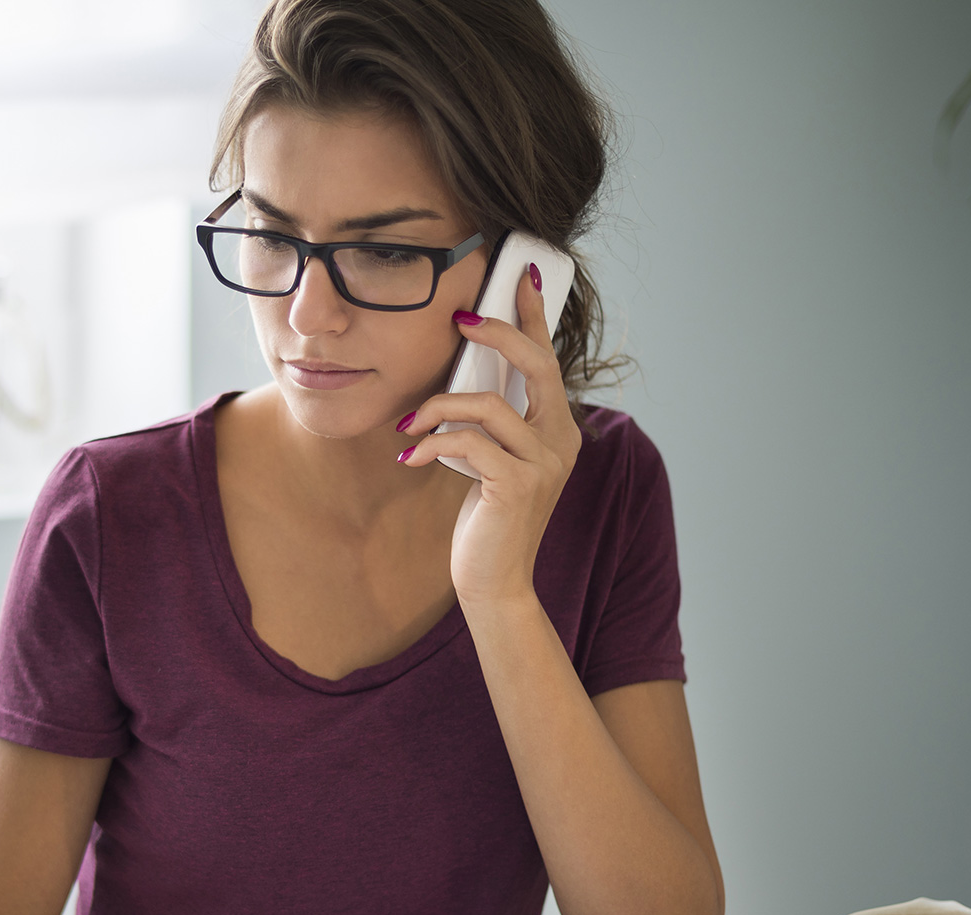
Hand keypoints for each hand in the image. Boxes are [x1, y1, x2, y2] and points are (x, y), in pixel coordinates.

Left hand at [393, 268, 581, 607]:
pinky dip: (433, 443)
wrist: (494, 582)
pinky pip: (468, 443)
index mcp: (558, 429)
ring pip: (488, 406)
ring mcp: (545, 464)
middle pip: (537, 365)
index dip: (533, 316)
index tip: (518, 275)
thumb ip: (492, 422)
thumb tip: (460, 376)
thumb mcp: (492, 460)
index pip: (548, 360)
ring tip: (409, 425)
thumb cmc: (487, 520)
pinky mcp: (518, 486)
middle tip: (458, 320)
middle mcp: (562, 441)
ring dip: (438, 407)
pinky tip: (409, 456)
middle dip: (497, 334)